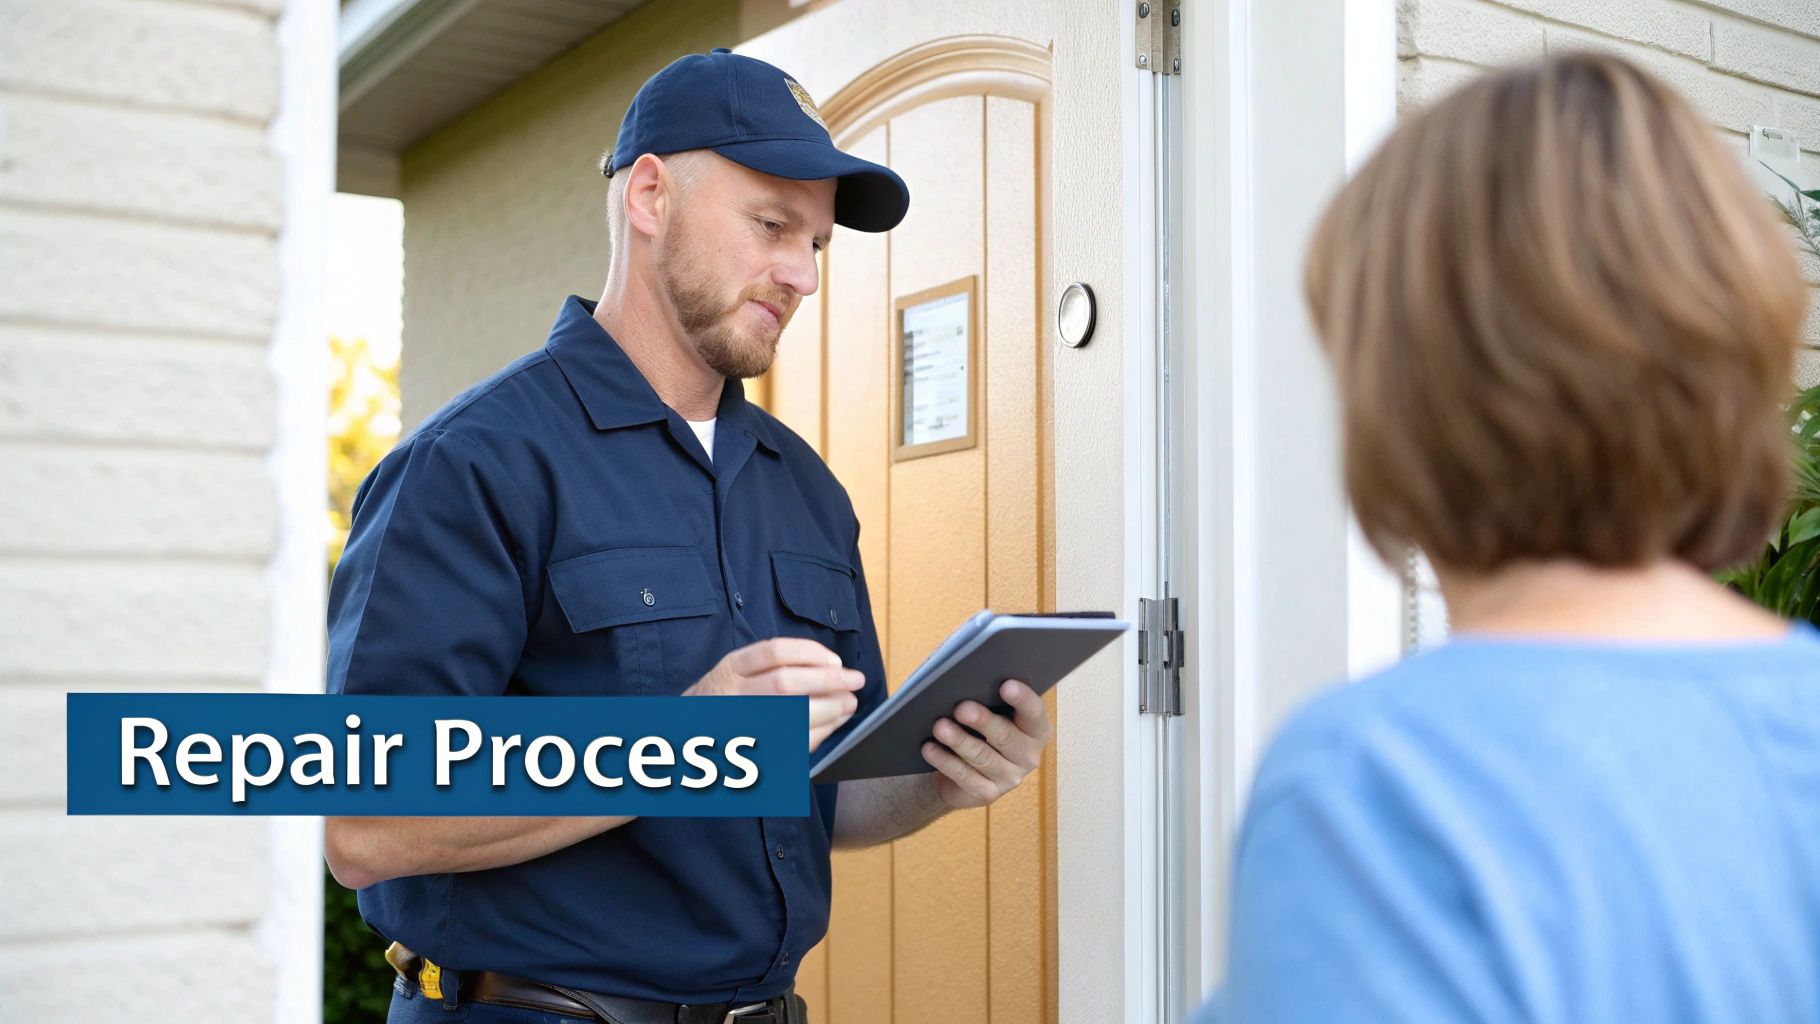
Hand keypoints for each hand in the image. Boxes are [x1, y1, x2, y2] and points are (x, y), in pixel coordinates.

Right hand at [685, 637, 865, 751]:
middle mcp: (731, 695)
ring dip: (830, 709)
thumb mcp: (735, 674)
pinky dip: (819, 734)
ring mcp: (738, 725)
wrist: (683, 740)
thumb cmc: (720, 703)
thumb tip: (831, 668)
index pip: (775, 651)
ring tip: (849, 704)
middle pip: (786, 683)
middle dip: (828, 681)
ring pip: (790, 715)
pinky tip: (833, 725)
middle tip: (855, 681)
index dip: (812, 654)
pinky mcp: (749, 751)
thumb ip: (771, 667)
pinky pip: (790, 744)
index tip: (836, 661)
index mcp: (730, 669)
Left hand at [921, 679, 1052, 809]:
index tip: (1006, 685)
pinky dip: (944, 761)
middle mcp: (1028, 755)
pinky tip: (930, 748)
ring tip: (939, 726)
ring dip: (959, 741)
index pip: (1034, 712)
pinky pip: (964, 776)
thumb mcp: (992, 712)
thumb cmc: (980, 729)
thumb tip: (966, 677)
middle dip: (983, 721)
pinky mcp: (987, 794)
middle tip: (961, 708)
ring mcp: (1009, 778)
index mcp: (1036, 729)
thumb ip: (989, 697)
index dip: (1022, 699)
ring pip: (982, 757)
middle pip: (1006, 736)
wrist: (967, 770)